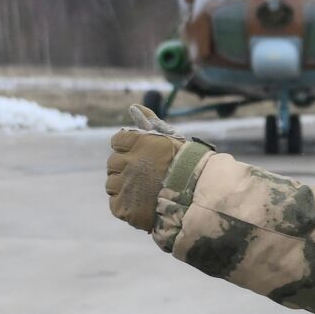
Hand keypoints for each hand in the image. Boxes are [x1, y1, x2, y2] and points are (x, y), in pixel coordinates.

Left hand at [105, 105, 186, 231]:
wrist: (202, 199)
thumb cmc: (190, 167)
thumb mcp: (172, 141)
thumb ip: (151, 123)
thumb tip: (134, 106)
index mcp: (140, 143)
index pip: (118, 141)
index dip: (128, 148)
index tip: (143, 156)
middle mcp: (130, 163)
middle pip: (113, 163)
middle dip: (126, 168)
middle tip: (147, 176)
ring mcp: (126, 186)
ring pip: (112, 184)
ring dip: (125, 187)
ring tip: (147, 192)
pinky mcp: (124, 207)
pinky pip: (116, 204)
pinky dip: (127, 205)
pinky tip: (144, 205)